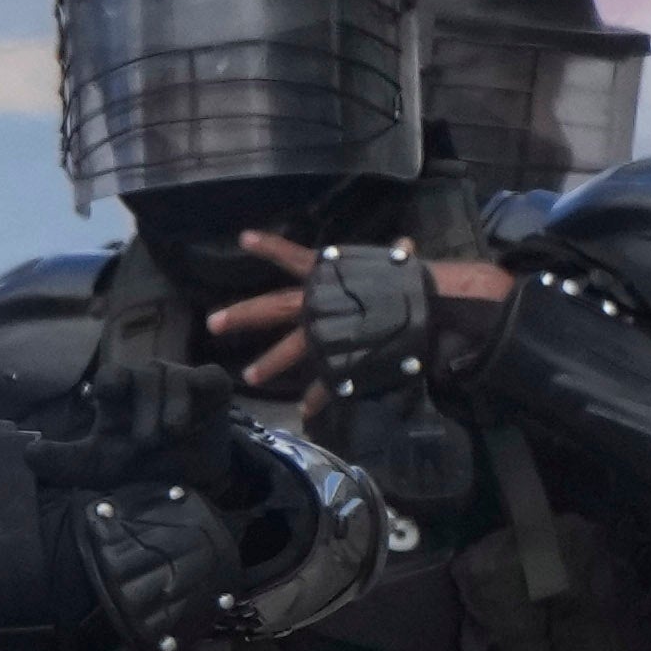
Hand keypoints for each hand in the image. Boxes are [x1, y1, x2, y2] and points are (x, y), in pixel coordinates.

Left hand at [202, 232, 512, 394]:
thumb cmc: (417, 281)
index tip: (243, 238)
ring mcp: (328, 332)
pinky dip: (317, 397)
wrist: (437, 308)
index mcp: (330, 276)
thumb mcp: (399, 264)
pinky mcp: (342, 358)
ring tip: (250, 376)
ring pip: (291, 349)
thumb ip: (393, 258)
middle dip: (241, 316)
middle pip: (273, 308)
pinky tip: (305, 412)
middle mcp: (321, 303)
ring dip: (270, 363)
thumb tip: (406, 245)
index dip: (269, 247)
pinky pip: (326, 382)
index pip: (294, 257)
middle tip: (212, 323)